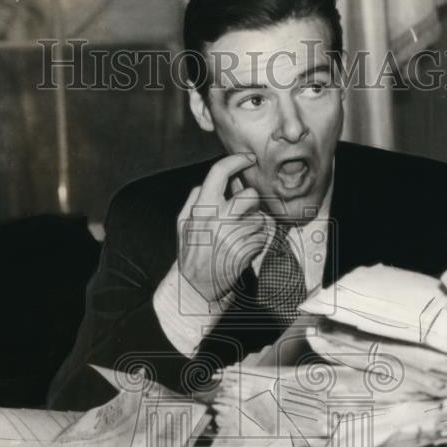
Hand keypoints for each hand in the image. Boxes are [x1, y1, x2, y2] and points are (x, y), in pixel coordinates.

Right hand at [177, 153, 269, 302]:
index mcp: (201, 209)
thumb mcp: (183, 224)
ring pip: (259, 218)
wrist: (197, 288)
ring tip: (237, 239)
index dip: (236, 161)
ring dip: (254, 226)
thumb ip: (194, 199)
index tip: (248, 158)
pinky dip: (257, 242)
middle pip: (250, 195)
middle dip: (250, 202)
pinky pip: (263, 237)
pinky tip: (242, 250)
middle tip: (242, 212)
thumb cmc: (191, 253)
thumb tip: (206, 181)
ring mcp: (234, 236)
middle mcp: (218, 220)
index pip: (219, 173)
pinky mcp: (247, 252)